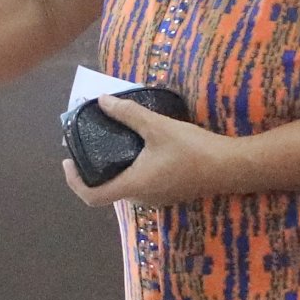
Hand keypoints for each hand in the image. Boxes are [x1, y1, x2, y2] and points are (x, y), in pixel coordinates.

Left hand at [59, 95, 232, 209]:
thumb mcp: (158, 127)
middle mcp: (142, 198)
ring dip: (115, 171)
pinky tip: (140, 150)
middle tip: (90, 145)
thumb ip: (129, 114)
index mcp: (133, 186)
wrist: (230, 166)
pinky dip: (132, 171)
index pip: (92, 196)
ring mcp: (157, 199)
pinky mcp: (170, 194)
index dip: (74, 182)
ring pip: (126, 188)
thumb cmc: (192, 149)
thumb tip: (102, 100)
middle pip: (108, 191)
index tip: (69, 162)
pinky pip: (142, 185)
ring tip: (113, 143)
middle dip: (95, 171)